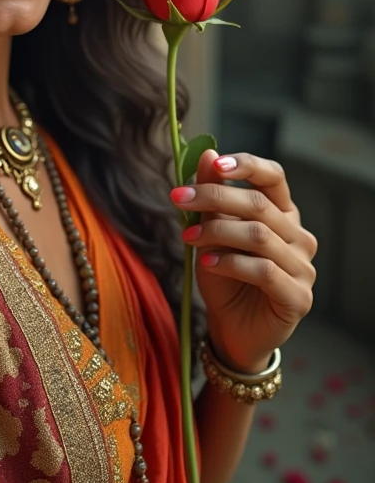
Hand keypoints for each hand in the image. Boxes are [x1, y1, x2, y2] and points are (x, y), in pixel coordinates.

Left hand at [170, 149, 316, 373]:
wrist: (232, 328)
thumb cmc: (224, 276)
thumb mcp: (211, 231)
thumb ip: (212, 195)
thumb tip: (207, 153)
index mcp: (282, 213)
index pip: (274, 177)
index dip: (247, 165)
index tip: (215, 164)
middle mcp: (298, 236)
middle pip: (259, 205)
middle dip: (215, 197)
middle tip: (179, 198)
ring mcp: (303, 267)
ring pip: (259, 236)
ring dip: (217, 232)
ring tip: (187, 237)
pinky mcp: (298, 297)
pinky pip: (264, 271)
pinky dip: (231, 263)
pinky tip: (207, 263)